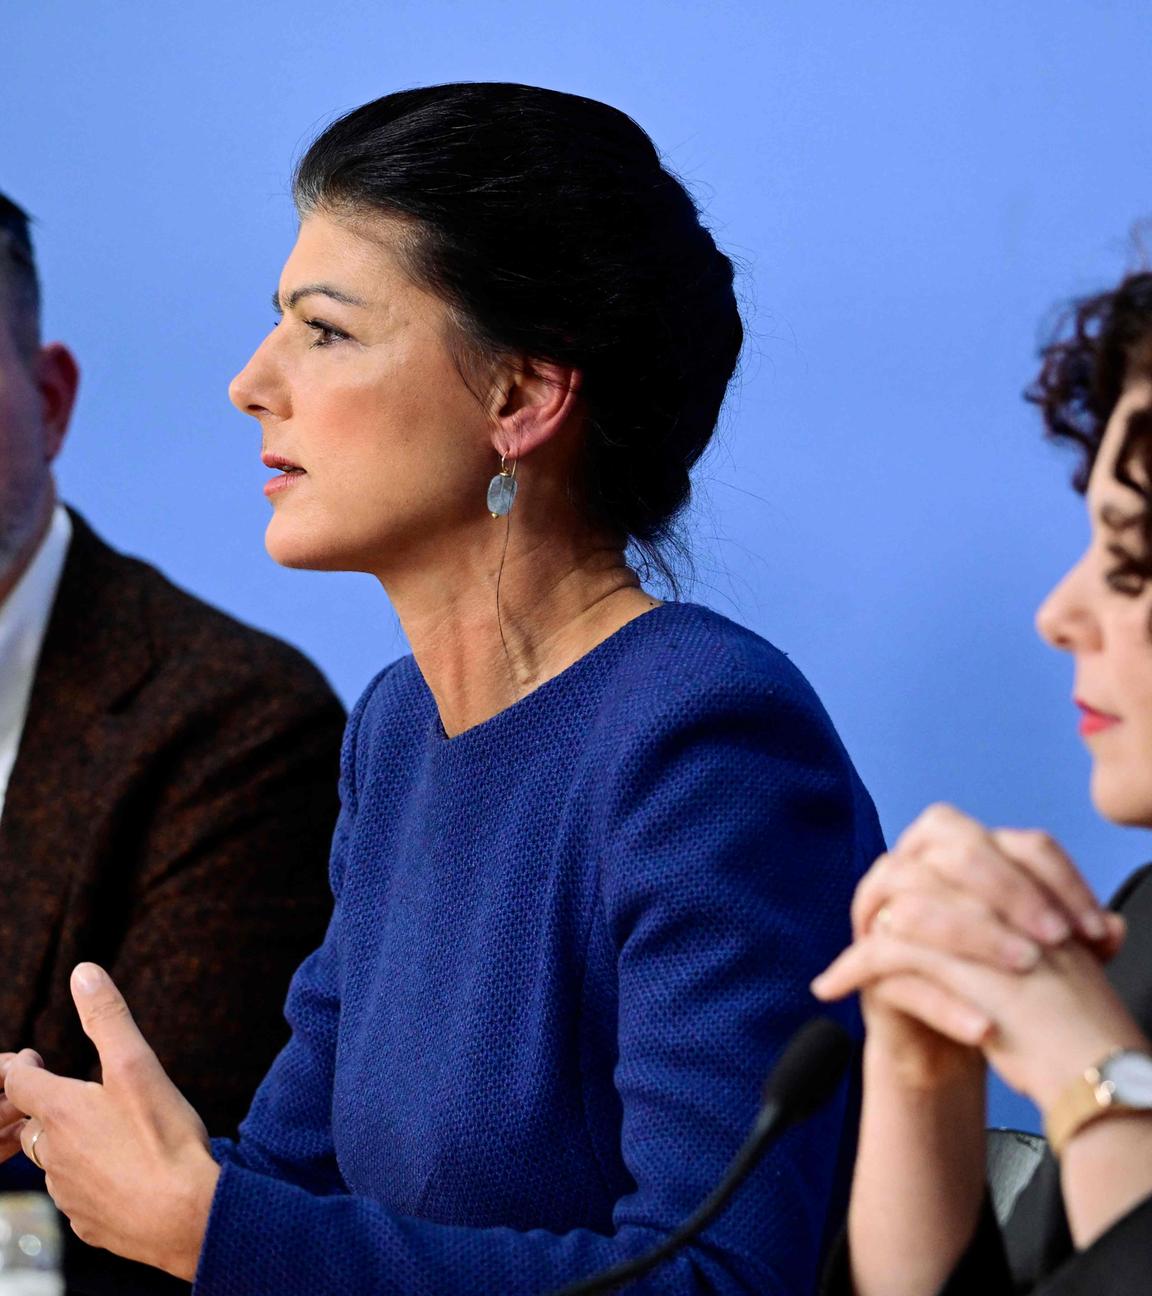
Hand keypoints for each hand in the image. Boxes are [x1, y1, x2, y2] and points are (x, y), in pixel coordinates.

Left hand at [4, 964, 219, 1280]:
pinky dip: (86, 1178)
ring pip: (54, 1162)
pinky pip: (75, 1195)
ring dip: (64, 1144)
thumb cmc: (163, 1140)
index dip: (20, 1068)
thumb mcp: (138, 1066)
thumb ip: (108, 1018)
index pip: (18, 1084)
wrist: (186, 1216)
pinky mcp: (89, 1222)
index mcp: (62, 1113)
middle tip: (59, 1090)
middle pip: (32, 1125)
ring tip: (93, 1129)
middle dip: (41, 1105)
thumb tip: (83, 972)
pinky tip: (113, 1173)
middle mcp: (55, 1155)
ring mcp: (69, 1193)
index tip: (31, 1058)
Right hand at [817, 805, 1122, 1089]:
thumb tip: (1115, 927)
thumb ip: (1072, 934)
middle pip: (956, 851)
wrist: (950, 1037)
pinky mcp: (865, 963)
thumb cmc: (995, 984)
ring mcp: (880, 912)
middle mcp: (912, 869)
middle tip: (1055, 938)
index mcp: (959, 854)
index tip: (1094, 928)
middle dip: (1010, 890)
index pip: (1014, 843)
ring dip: (974, 934)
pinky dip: (942, 1000)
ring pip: (916, 903)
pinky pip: (893, 969)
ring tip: (1022, 968)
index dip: (1058, 879)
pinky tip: (983, 1028)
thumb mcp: (1038, 954)